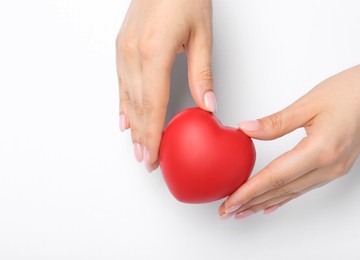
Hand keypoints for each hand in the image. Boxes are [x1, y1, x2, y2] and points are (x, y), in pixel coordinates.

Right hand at [116, 0, 215, 171]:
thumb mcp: (201, 35)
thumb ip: (201, 74)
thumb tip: (207, 106)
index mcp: (154, 53)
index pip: (153, 106)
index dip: (153, 135)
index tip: (153, 156)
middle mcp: (133, 54)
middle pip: (138, 107)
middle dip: (142, 137)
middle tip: (146, 160)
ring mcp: (124, 50)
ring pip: (127, 98)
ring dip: (132, 125)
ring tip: (136, 147)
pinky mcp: (122, 46)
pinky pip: (121, 83)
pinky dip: (123, 104)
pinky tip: (124, 118)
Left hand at [219, 50, 359, 218]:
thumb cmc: (352, 90)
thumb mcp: (308, 103)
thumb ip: (275, 122)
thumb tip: (246, 129)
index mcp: (321, 150)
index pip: (276, 177)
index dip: (250, 191)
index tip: (230, 201)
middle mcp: (329, 166)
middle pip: (282, 189)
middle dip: (252, 202)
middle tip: (228, 211)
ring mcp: (334, 169)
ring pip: (292, 192)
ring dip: (266, 202)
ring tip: (244, 211)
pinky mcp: (336, 166)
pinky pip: (304, 187)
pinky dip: (285, 197)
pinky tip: (273, 204)